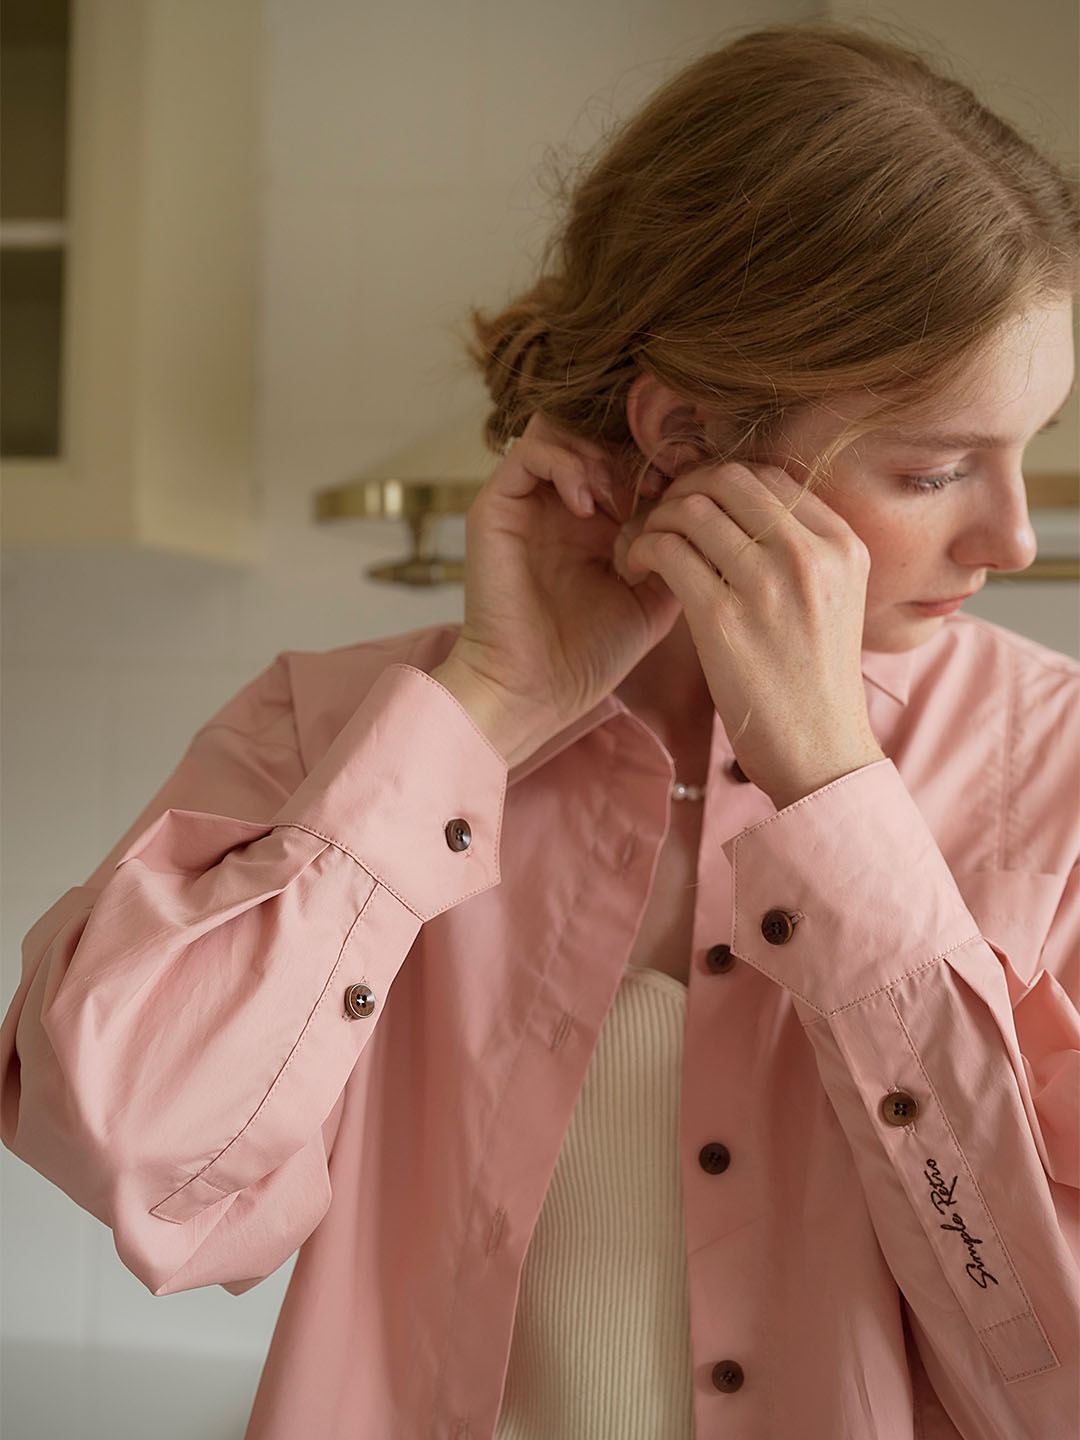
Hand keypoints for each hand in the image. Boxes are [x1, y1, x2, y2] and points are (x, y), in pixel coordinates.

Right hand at [434, 416, 680, 764]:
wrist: (536, 691)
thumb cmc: (592, 654)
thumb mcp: (656, 597)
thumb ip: (680, 549)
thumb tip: (714, 505)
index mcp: (599, 519)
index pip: (630, 453)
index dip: (664, 456)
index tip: (692, 481)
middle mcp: (560, 502)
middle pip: (600, 431)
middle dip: (638, 447)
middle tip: (664, 479)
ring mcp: (527, 501)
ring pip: (564, 430)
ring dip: (604, 455)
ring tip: (624, 498)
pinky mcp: (496, 506)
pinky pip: (530, 452)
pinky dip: (567, 466)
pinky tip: (590, 507)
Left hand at [619, 461, 884, 809]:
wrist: (821, 753)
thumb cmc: (814, 683)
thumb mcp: (833, 601)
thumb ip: (802, 552)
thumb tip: (745, 511)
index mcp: (841, 544)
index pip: (770, 475)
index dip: (720, 482)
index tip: (695, 507)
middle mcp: (811, 554)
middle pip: (728, 479)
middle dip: (684, 490)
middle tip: (662, 522)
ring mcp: (768, 584)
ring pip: (691, 508)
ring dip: (656, 520)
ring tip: (644, 548)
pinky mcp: (724, 619)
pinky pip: (667, 551)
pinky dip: (641, 549)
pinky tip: (636, 570)